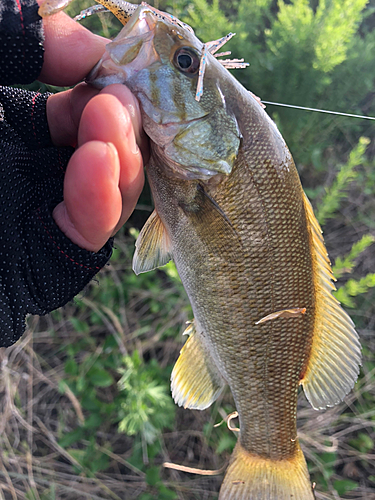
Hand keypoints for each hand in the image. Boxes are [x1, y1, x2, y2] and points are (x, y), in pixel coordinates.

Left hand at [40, 9, 145, 251]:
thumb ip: (23, 38)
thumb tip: (95, 51)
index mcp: (18, 127)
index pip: (82, 104)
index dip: (108, 82)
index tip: (126, 62)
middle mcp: (37, 169)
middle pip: (113, 147)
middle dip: (127, 119)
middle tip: (126, 94)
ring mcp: (45, 212)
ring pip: (115, 189)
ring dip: (124, 152)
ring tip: (111, 114)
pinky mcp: (47, 256)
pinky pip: (91, 231)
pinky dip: (103, 197)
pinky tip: (100, 156)